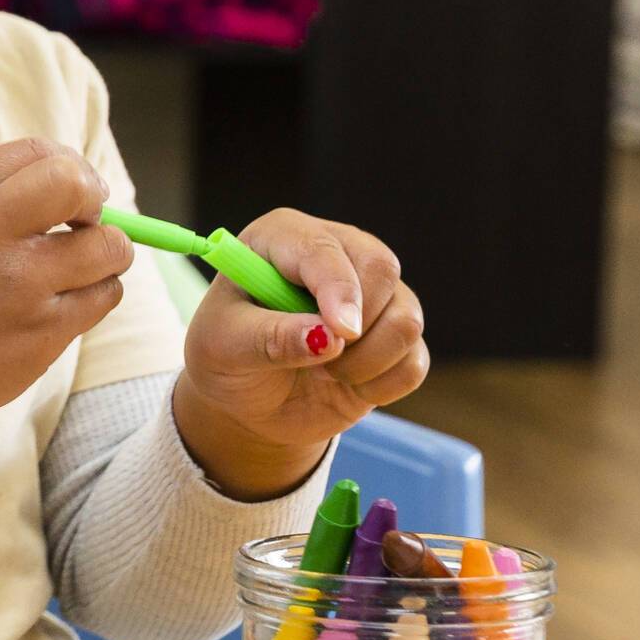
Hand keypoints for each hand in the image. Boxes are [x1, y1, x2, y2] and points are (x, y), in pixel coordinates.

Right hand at [0, 138, 133, 509]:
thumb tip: (85, 184)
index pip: (38, 153)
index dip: (69, 167)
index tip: (69, 195)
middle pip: (75, 185)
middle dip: (95, 198)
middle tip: (85, 221)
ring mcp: (17, 287)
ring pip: (109, 247)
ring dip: (107, 253)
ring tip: (77, 269)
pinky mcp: (41, 334)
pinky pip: (105, 295)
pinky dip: (95, 295)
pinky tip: (60, 304)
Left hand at [172, 211, 424, 497]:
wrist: (246, 401)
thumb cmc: (225, 359)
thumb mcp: (224, 348)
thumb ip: (269, 339)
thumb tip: (327, 337)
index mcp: (281, 238)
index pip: (324, 250)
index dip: (338, 289)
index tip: (341, 332)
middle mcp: (335, 252)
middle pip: (382, 268)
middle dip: (354, 327)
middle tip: (315, 359)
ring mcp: (372, 292)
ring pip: (406, 318)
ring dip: (366, 362)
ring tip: (323, 372)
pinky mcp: (394, 333)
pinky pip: (414, 360)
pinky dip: (382, 384)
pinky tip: (346, 384)